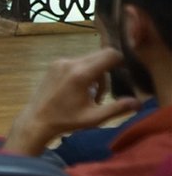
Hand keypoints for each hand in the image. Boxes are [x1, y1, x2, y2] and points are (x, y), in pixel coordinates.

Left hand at [2, 47, 141, 155]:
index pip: (110, 55)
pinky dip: (84, 72)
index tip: (124, 75)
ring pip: (89, 59)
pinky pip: (77, 62)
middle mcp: (70, 62)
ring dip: (96, 73)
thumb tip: (138, 103)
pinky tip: (79, 90)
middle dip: (108, 71)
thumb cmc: (66, 121)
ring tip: (90, 95)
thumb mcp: (95, 118)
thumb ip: (118, 108)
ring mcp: (60, 62)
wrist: (36, 120)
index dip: (121, 62)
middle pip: (100, 56)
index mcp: (81, 73)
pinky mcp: (54, 64)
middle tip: (102, 93)